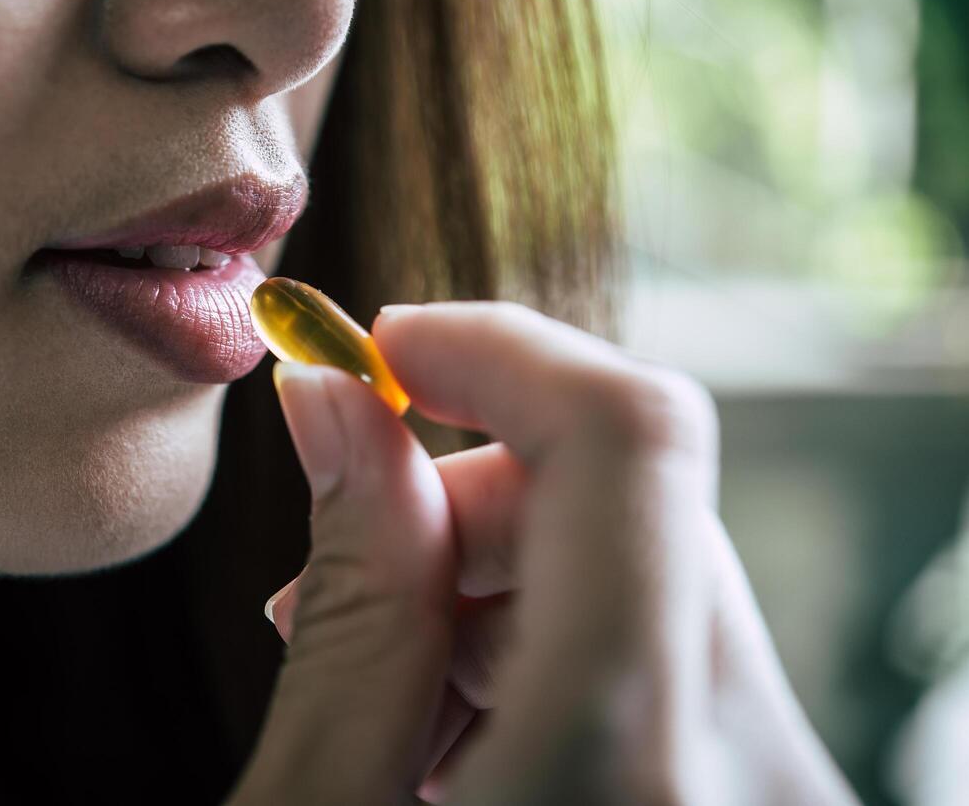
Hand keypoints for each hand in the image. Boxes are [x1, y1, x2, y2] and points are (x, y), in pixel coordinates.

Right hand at [227, 302, 857, 804]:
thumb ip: (347, 602)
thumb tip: (336, 404)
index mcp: (626, 762)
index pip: (630, 436)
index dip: (502, 349)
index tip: (386, 351)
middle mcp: (753, 775)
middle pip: (634, 501)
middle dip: (463, 501)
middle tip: (329, 587)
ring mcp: (779, 793)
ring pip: (652, 574)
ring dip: (496, 586)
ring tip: (386, 703)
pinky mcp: (766, 802)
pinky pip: (674, 658)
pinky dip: (553, 654)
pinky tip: (461, 743)